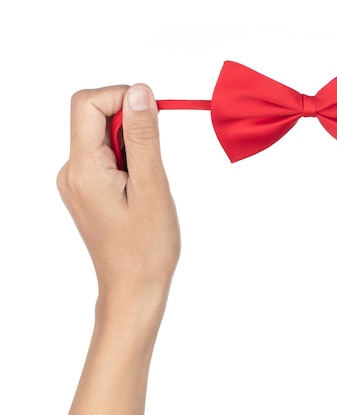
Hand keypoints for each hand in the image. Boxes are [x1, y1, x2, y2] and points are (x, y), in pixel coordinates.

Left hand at [57, 84, 179, 414]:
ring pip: (104, 136)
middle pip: (94, 116)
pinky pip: (107, 156)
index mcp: (82, 169)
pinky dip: (129, 160)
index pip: (87, 103)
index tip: (152, 115)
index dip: (122, 97)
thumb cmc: (145, 249)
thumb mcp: (152, 187)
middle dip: (131, 124)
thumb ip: (144, 136)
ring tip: (148, 182)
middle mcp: (71, 171)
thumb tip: (140, 93)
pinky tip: (141, 188)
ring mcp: (78, 181)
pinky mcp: (88, 189)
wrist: (133, 288)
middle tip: (153, 158)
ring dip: (132, 145)